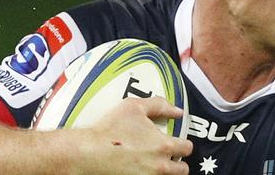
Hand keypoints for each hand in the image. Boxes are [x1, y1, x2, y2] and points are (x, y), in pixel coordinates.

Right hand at [74, 96, 192, 174]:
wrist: (86, 152)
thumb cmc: (109, 129)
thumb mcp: (135, 107)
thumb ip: (159, 105)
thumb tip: (176, 111)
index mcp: (163, 146)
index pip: (187, 148)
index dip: (183, 144)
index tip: (178, 143)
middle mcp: (159, 167)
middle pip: (183, 170)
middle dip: (178, 163)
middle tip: (169, 157)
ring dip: (166, 172)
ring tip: (156, 165)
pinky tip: (142, 170)